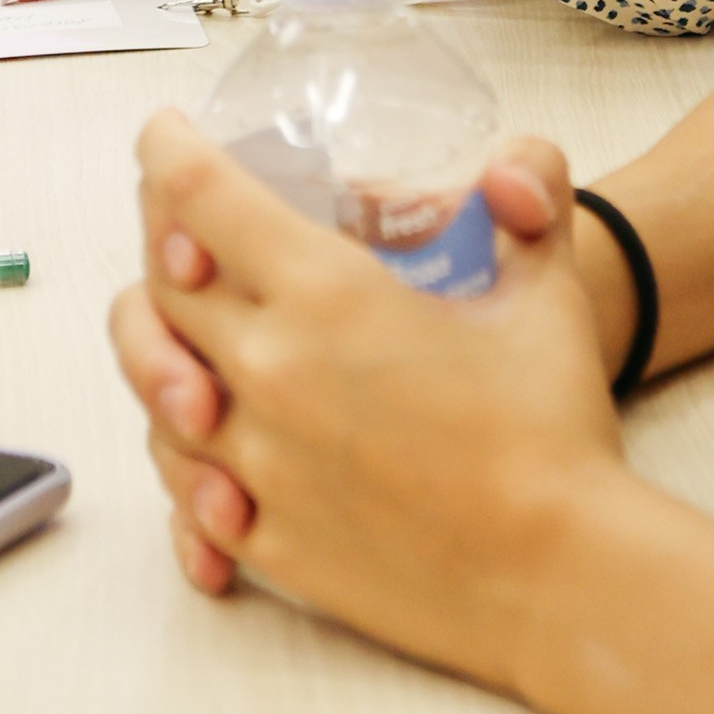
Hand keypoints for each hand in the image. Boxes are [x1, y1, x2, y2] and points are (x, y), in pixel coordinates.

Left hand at [109, 114, 623, 689]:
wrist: (559, 579)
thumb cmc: (554, 433)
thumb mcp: (550, 292)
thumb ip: (531, 201)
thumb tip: (506, 169)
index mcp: (325, 295)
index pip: (199, 197)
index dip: (167, 151)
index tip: (163, 135)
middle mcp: (268, 372)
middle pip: (158, 289)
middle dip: (160, 248)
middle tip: (184, 232)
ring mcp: (255, 463)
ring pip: (153, 390)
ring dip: (160, 352)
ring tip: (190, 339)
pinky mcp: (262, 538)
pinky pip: (182, 489)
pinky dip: (185, 461)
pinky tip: (210, 452)